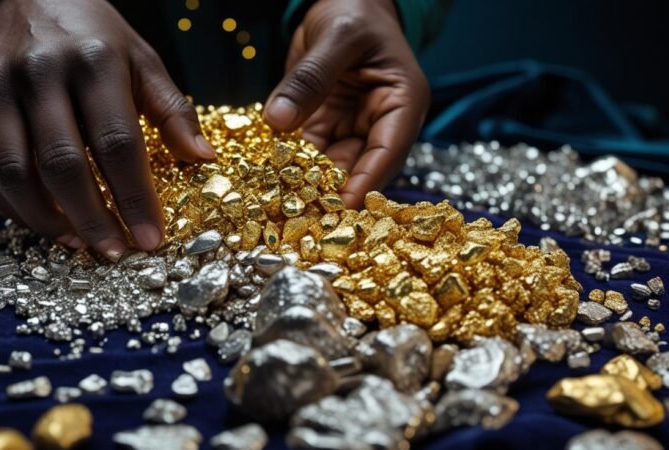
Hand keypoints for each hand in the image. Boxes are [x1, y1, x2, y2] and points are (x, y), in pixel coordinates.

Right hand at [0, 0, 214, 260]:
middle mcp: (39, 74)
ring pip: (15, 174)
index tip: (151, 238)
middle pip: (62, 165)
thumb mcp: (141, 59)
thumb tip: (203, 160)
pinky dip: (13, 206)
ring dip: (48, 221)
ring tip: (80, 242)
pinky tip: (44, 222)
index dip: (134, 198)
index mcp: (92, 62)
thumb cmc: (93, 34)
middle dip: (92, 219)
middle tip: (114, 251)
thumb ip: (172, 110)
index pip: (116, 143)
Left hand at [264, 0, 428, 207]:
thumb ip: (311, 76)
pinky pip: (306, 155)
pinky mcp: (324, 129)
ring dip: (307, 187)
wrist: (344, 1)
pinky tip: (267, 185)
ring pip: (330, 169)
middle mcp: (380, 123)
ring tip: (281, 210)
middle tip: (303, 217)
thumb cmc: (354, 10)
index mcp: (402, 103)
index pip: (388, 151)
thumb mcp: (337, 36)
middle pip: (359, 169)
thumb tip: (280, 120)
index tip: (341, 206)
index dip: (367, 182)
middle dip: (332, 193)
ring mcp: (351, 129)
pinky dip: (289, 169)